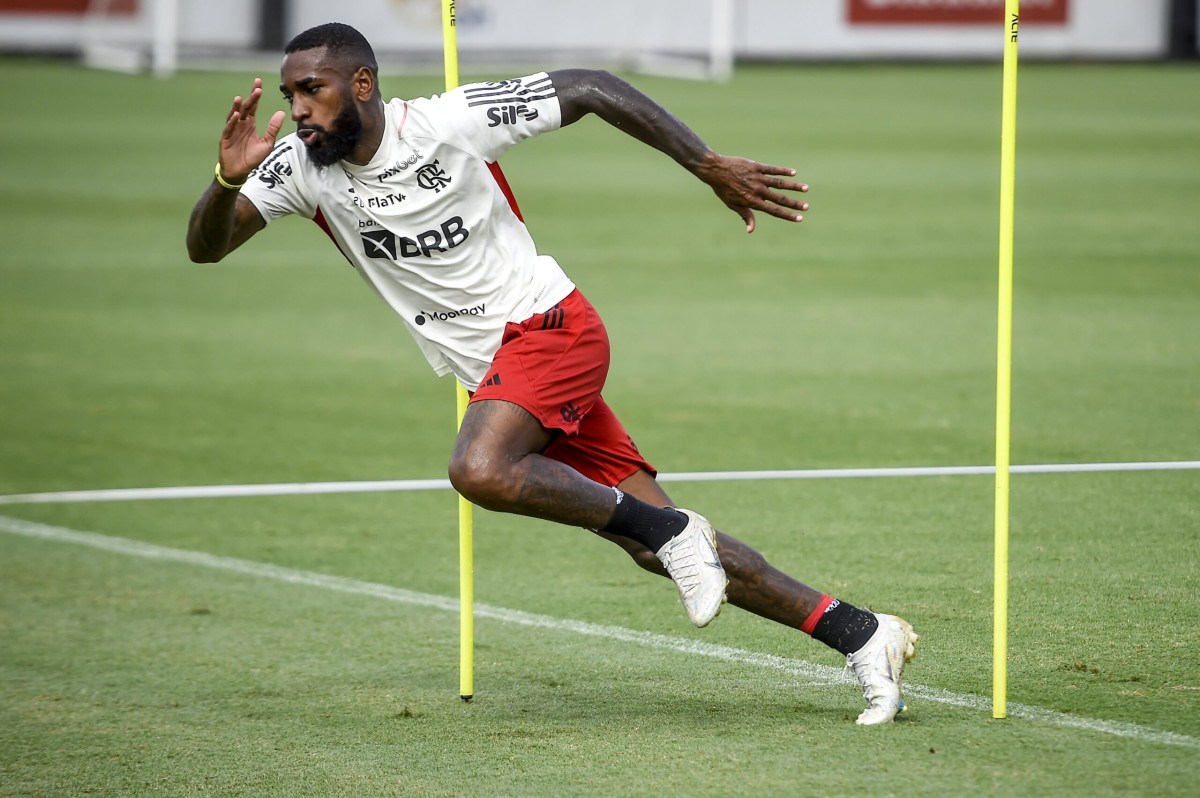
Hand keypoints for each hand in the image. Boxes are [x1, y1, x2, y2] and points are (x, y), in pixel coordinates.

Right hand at [218, 78, 286, 183]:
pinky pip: (229, 129)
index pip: (253, 107)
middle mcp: (240, 124)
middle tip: (257, 88)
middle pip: (245, 108)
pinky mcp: (226, 139)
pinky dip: (232, 122)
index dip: (256, 96)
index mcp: (250, 124)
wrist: (240, 172)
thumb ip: (273, 128)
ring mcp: (232, 130)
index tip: (259, 84)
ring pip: (234, 116)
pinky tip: (236, 115)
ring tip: (241, 98)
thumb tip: (281, 113)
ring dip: (237, 107)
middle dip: (251, 98)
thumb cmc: (252, 158)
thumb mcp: (267, 143)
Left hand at [694, 153, 809, 232]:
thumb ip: (745, 215)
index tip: (799, 218)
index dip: (788, 215)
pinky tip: (794, 173)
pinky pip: (773, 169)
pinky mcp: (757, 167)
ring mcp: (758, 178)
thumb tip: (751, 230)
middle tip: (807, 206)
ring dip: (794, 186)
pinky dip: (783, 171)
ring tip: (806, 189)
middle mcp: (758, 191)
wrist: (716, 171)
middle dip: (794, 203)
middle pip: (780, 199)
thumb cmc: (724, 189)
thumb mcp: (733, 204)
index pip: (774, 211)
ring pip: (780, 183)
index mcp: (753, 202)